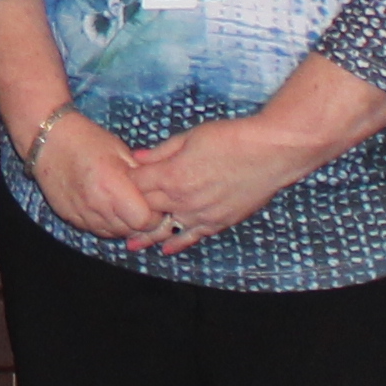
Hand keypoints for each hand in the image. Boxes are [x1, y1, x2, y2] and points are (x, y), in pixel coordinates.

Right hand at [21, 105, 167, 247]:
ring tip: (122, 205)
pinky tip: (105, 207)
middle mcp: (96, 204)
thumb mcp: (120, 151)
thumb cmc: (87, 140)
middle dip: (139, 221)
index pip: (143, 220)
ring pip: (113, 234)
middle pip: (130, 230)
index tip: (154, 204)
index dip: (153, 215)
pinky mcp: (70, 217)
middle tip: (140, 204)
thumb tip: (159, 193)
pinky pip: (95, 230)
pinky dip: (105, 224)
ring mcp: (81, 213)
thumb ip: (141, 175)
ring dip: (122, 224)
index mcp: (112, 185)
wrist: (49, 140)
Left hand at [125, 114, 320, 247]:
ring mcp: (201, 213)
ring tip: (131, 246)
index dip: (123, 186)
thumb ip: (162, 151)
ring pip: (166, 230)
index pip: (136, 186)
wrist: (271, 152)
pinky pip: (192, 237)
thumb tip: (137, 157)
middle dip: (130, 215)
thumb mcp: (190, 136)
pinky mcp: (219, 222)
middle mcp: (182, 199)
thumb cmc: (231, 138)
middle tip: (114, 221)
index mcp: (172, 175)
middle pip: (146, 211)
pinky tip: (165, 249)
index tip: (114, 187)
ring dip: (148, 237)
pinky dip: (177, 243)